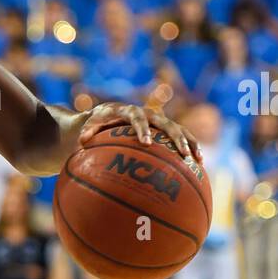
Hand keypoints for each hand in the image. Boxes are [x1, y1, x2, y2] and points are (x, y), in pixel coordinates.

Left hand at [79, 101, 201, 161]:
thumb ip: (87, 131)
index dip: (142, 128)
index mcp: (127, 111)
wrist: (105, 115)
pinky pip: (179, 139)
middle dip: (175, 138)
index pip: (136, 117)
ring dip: (189, 143)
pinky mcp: (163, 129)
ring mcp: (157, 121)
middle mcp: (146, 113)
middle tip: (182, 154)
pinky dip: (189, 149)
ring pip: (178, 129)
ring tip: (197, 160)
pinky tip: (197, 167)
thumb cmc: (94, 124)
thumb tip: (82, 141)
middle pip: (165, 123)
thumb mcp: (87, 126)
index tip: (146, 143)